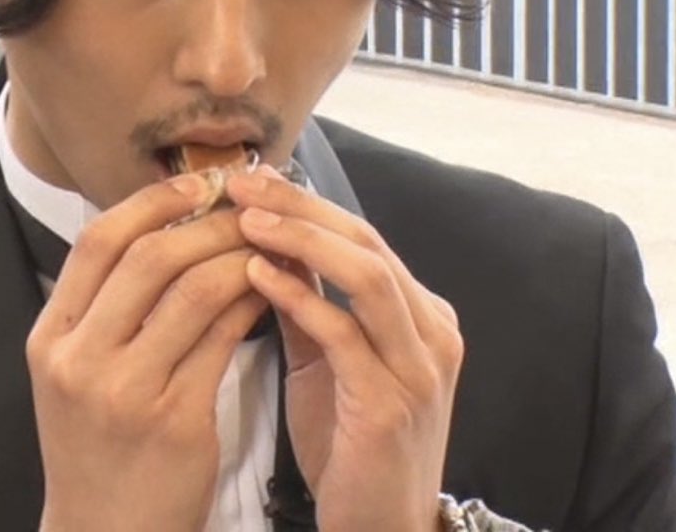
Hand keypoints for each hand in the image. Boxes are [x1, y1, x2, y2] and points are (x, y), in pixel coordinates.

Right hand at [27, 172, 271, 531]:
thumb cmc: (101, 448)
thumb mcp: (77, 375)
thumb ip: (106, 309)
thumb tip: (169, 225)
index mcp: (51, 339)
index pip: (98, 241)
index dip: (152, 200)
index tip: (198, 181)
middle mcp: (80, 361)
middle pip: (150, 256)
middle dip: (208, 221)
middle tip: (249, 206)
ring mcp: (127, 392)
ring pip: (194, 291)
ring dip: (240, 256)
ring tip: (270, 243)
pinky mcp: (177, 420)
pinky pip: (224, 338)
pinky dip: (252, 302)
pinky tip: (272, 288)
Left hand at [227, 165, 463, 531]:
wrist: (381, 529)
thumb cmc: (352, 450)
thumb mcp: (329, 365)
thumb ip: (307, 307)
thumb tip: (264, 244)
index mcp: (421, 316)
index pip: (364, 237)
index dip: (307, 203)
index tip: (251, 179)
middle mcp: (432, 333)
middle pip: (368, 243)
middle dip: (302, 206)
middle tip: (243, 182)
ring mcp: (419, 368)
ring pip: (368, 277)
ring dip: (303, 240)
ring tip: (246, 219)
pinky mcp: (392, 404)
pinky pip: (346, 336)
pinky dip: (301, 299)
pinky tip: (256, 277)